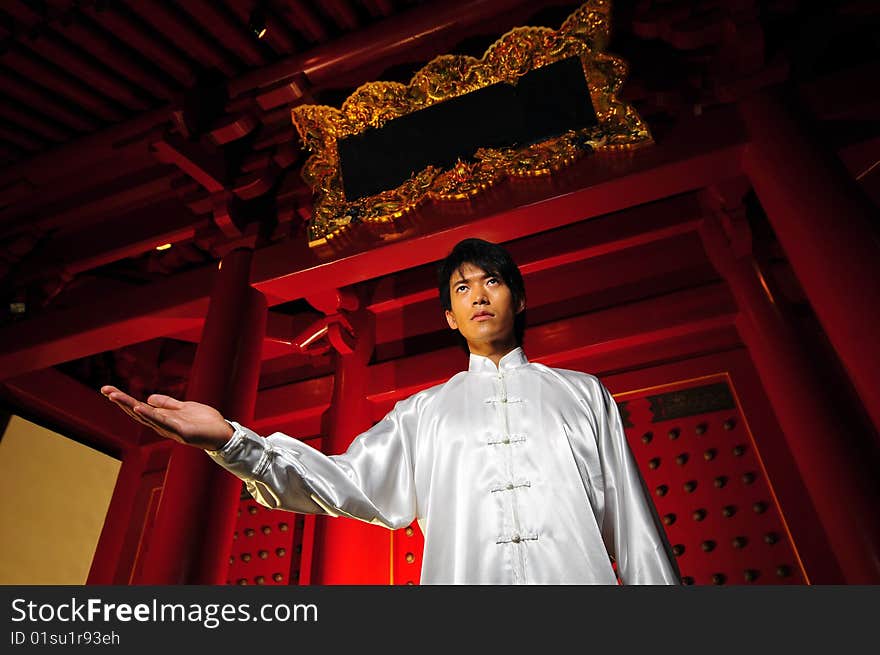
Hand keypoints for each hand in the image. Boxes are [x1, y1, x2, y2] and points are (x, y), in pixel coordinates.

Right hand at [100, 385, 233, 450]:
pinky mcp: (182, 432)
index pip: (139, 408)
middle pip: (138, 413)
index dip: (124, 400)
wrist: (224, 432)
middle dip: (121, 401)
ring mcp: (171, 430)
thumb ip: (167, 404)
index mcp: (162, 419)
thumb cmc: (205, 422)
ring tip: (115, 396)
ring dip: (130, 406)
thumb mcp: (184, 408)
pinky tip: (139, 407)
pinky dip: (150, 415)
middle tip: (105, 390)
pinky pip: (163, 423)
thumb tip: (148, 398)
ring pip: (147, 417)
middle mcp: (163, 426)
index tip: (108, 390)